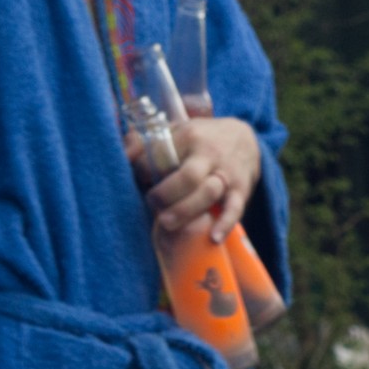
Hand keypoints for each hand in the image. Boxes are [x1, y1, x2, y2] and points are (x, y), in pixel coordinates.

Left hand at [144, 117, 261, 241]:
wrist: (245, 138)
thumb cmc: (201, 139)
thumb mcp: (176, 131)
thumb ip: (146, 143)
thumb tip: (123, 155)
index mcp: (188, 136)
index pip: (161, 154)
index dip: (144, 171)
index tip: (139, 181)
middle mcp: (208, 154)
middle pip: (187, 177)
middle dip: (166, 195)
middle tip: (152, 205)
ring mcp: (226, 173)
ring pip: (208, 193)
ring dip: (186, 211)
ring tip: (167, 224)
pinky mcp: (241, 190)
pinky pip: (235, 208)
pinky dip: (225, 224)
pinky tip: (213, 237)